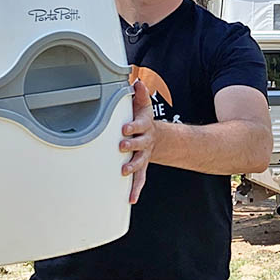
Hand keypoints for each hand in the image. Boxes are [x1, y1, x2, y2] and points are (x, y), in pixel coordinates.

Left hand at [119, 80, 155, 203]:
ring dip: (132, 167)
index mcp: (144, 128)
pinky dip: (135, 190)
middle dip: (131, 145)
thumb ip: (140, 94)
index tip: (125, 128)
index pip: (139, 126)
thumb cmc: (143, 121)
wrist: (157, 139)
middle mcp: (145, 143)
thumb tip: (136, 81)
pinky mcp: (140, 168)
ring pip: (139, 163)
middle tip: (122, 146)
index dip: (132, 127)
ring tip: (124, 172)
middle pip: (139, 145)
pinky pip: (139, 180)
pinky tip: (130, 199)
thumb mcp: (143, 106)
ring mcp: (143, 156)